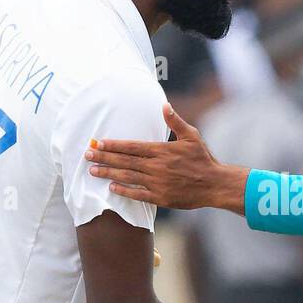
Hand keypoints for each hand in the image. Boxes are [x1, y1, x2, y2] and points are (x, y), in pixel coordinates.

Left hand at [85, 105, 248, 212]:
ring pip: (127, 176)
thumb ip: (175, 121)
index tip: (98, 142)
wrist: (214, 184)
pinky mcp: (161, 197)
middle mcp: (156, 166)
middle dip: (104, 157)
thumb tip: (164, 105)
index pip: (132, 146)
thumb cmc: (203, 159)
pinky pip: (138, 194)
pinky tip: (111, 187)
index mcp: (162, 150)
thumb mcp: (192, 136)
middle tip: (87, 154)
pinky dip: (124, 190)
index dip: (113, 145)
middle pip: (125, 161)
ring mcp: (157, 183)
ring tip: (92, 171)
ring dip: (108, 173)